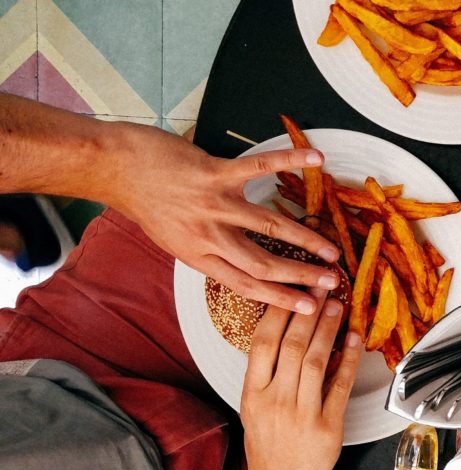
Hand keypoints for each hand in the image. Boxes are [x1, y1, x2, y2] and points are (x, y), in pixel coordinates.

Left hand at [106, 123, 339, 313]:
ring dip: (305, 239)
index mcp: (198, 256)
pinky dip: (290, 161)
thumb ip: (207, 250)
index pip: (246, 284)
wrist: (115, 168)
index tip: (308, 308)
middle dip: (301, 276)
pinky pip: (259, 167)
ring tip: (332, 249)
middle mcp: (208, 235)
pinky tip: (316, 159)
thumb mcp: (173, 239)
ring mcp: (213, 204)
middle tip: (331, 282)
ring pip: (268, 226)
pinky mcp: (214, 173)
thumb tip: (240, 261)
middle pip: (263, 263)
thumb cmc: (145, 202)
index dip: (280, 298)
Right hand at [240, 294, 361, 469]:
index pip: (262, 342)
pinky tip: (355, 340)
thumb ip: (267, 373)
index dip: (279, 312)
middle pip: (292, 346)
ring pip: (317, 361)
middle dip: (308, 312)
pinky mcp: (328, 426)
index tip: (292, 289)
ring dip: (328, 330)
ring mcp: (302, 414)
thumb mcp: (254, 407)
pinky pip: (340, 386)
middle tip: (321, 286)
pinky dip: (349, 360)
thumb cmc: (268, 444)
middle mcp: (275, 400)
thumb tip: (287, 331)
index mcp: (253, 393)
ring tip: (337, 306)